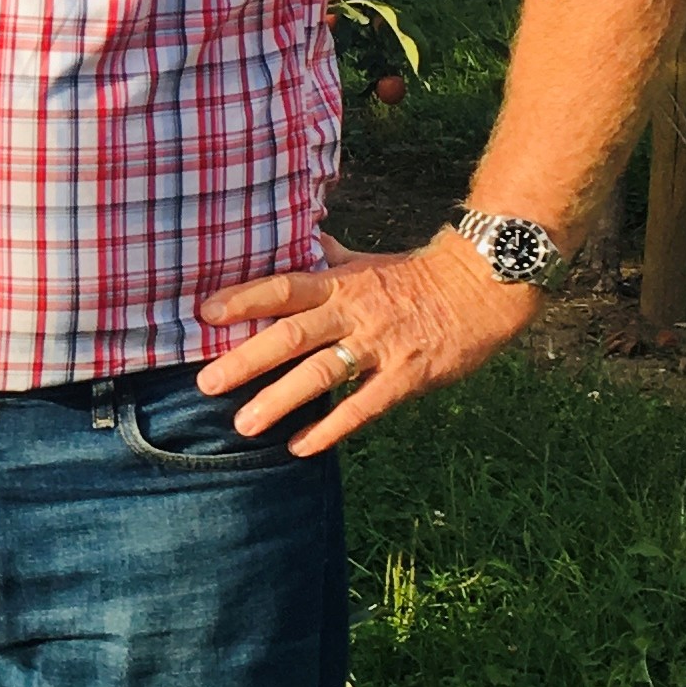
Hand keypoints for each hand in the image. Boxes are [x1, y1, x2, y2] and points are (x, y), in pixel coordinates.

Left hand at [193, 226, 535, 456]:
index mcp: (339, 283)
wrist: (481, 288)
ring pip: (321, 374)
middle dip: (247, 359)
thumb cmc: (415, 278)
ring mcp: (379, 345)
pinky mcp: (406, 376)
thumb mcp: (366, 261)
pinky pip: (363, 406)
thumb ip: (327, 258)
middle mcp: (353, 313)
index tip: (204, 313)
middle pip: (291, 334)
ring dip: (280, 400)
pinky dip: (331, 428)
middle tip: (206, 382)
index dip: (243, 299)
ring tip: (243, 425)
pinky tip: (300, 447)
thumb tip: (297, 240)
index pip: (283, 288)